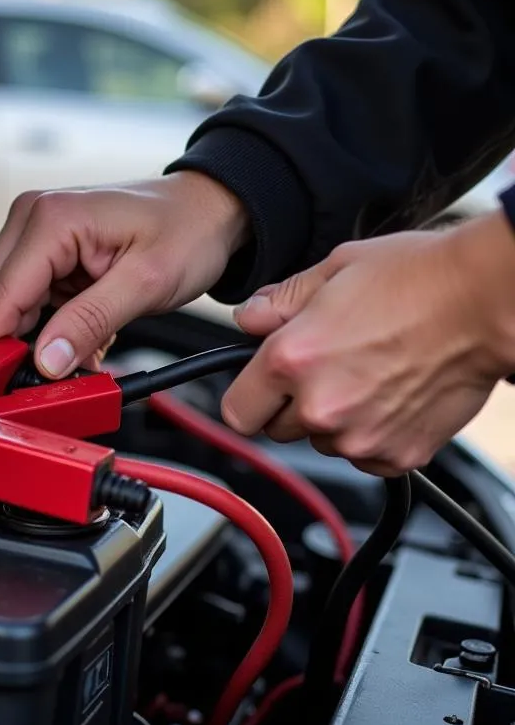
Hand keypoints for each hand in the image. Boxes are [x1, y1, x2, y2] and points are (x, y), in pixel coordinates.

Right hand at [0, 172, 249, 377]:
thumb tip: (47, 361)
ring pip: (10, 302)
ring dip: (37, 335)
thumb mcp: (145, 284)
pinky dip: (50, 324)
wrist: (210, 208)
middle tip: (52, 377)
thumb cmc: (188, 231)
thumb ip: (90, 322)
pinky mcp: (48, 248)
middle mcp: (34, 217)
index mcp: (51, 219)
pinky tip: (83, 333)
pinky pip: (30, 298)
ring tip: (83, 349)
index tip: (10, 385)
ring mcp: (38, 231)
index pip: (1, 295)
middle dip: (17, 342)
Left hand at [222, 210, 514, 475]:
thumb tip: (250, 318)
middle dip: (292, 405)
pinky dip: (372, 434)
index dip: (248, 397)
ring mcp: (358, 437)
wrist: (489, 302)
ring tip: (369, 375)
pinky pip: (364, 456)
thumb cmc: (420, 279)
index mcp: (290, 360)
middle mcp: (319, 406)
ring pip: (322, 442)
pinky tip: (392, 396)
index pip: (236, 412)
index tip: (261, 389)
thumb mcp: (335, 268)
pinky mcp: (395, 455)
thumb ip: (281, 301)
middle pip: (277, 430)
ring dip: (334, 420)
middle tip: (329, 369)